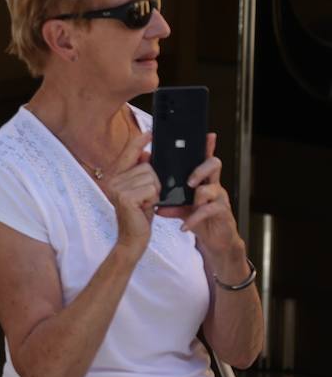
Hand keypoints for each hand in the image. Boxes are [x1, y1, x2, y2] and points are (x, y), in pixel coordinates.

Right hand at [100, 128, 159, 258]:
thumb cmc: (139, 216)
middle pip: (147, 167)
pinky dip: (154, 199)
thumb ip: (141, 173)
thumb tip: (147, 154)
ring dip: (155, 192)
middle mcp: (112, 179)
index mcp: (115, 176)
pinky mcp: (125, 197)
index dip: (139, 142)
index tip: (150, 132)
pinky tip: (146, 208)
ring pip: (151, 177)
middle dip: (155, 182)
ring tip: (146, 204)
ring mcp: (117, 188)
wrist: (132, 240)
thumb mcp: (142, 191)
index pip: (129, 153)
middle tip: (147, 198)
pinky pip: (151, 188)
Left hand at [157, 134, 245, 275]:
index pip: (204, 159)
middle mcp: (213, 185)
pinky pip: (209, 210)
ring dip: (198, 195)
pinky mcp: (222, 213)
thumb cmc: (199, 219)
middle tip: (189, 181)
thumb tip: (154, 202)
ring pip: (213, 188)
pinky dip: (194, 218)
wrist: (215, 241)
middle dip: (201, 169)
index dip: (208, 147)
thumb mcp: (182, 208)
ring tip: (190, 203)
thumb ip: (170, 202)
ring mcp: (219, 198)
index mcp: (202, 180)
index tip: (208, 135)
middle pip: (214, 165)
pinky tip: (184, 226)